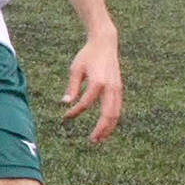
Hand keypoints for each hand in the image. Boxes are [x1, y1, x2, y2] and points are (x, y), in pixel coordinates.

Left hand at [62, 29, 121, 143]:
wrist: (105, 43)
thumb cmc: (87, 56)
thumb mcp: (75, 69)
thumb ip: (72, 87)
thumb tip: (65, 103)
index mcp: (98, 81)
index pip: (86, 103)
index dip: (75, 112)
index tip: (65, 116)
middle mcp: (110, 87)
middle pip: (108, 114)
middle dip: (100, 129)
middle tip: (91, 140)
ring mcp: (117, 88)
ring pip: (116, 113)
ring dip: (108, 128)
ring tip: (98, 139)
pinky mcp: (119, 89)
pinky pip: (117, 108)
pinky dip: (112, 119)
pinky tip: (105, 127)